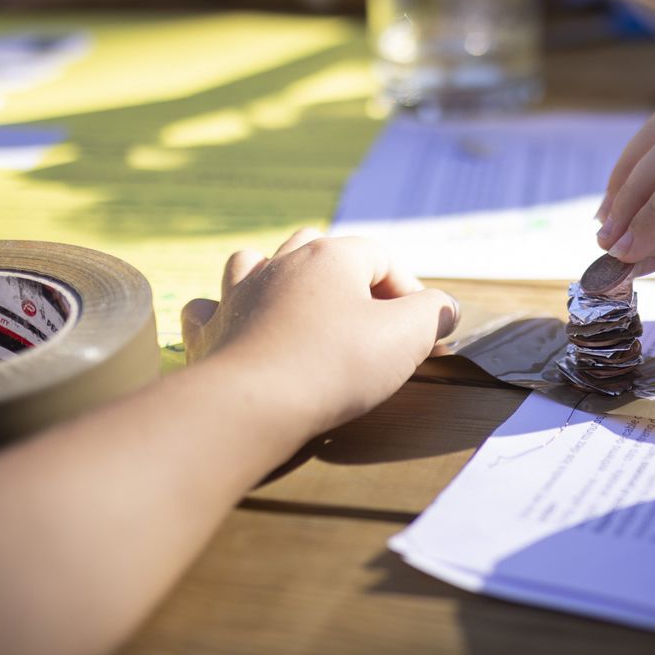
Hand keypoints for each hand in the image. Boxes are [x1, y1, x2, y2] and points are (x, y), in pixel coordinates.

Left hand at [180, 231, 459, 439]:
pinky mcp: (211, 331)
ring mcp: (239, 294)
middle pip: (322, 249)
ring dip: (283, 276)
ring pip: (258, 262)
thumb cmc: (336, 366)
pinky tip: (235, 323)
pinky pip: (210, 306)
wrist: (253, 405)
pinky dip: (224, 310)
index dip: (410, 291)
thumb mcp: (407, 336)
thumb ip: (432, 313)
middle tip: (373, 319)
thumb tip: (444, 307)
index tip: (423, 332)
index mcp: (331, 256)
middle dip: (351, 278)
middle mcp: (281, 263)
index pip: (383, 257)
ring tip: (303, 305)